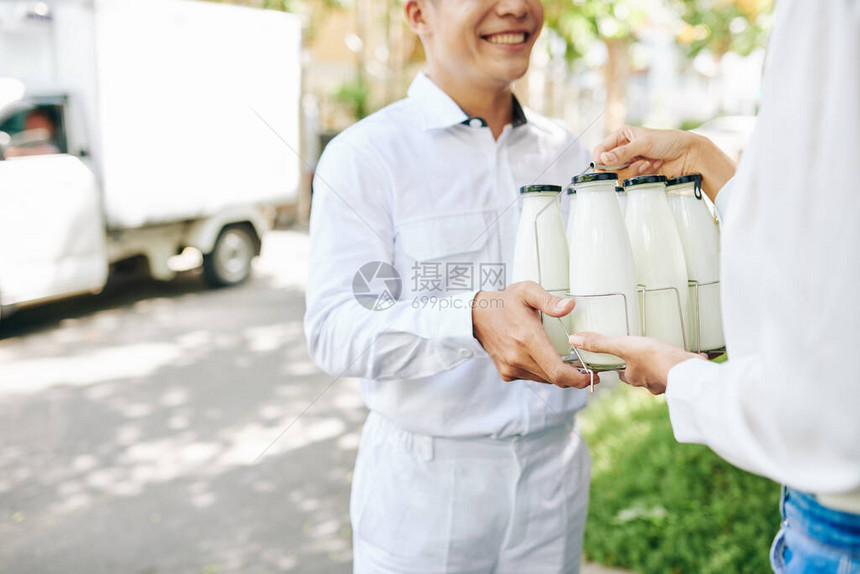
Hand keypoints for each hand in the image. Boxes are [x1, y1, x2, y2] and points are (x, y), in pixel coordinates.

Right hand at [473, 281, 596, 388]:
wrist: (476, 315)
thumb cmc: (505, 301)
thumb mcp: (527, 291)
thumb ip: (549, 300)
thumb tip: (570, 306)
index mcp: (527, 339)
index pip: (557, 371)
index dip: (578, 379)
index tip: (592, 376)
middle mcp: (518, 358)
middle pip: (554, 379)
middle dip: (573, 377)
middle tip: (586, 368)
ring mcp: (511, 368)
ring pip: (544, 380)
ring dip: (557, 374)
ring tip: (567, 362)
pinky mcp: (506, 373)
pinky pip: (532, 377)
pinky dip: (542, 371)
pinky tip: (543, 358)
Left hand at [568, 332, 703, 394]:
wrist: (688, 371)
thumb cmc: (654, 359)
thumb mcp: (624, 346)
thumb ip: (600, 343)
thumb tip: (574, 339)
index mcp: (634, 377)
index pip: (623, 374)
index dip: (621, 367)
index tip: (620, 361)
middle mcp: (651, 383)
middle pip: (643, 375)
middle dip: (644, 366)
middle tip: (645, 354)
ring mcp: (669, 381)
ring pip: (663, 373)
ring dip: (664, 366)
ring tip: (666, 354)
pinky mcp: (687, 376)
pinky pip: (683, 371)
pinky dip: (683, 365)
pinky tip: (690, 357)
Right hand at [593, 126, 734, 201]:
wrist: (689, 155)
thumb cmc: (669, 141)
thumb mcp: (644, 143)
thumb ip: (622, 153)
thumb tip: (603, 159)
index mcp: (622, 136)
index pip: (601, 150)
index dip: (600, 160)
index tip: (603, 167)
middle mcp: (624, 150)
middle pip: (608, 166)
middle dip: (621, 166)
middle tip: (635, 162)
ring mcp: (631, 164)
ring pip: (619, 175)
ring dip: (634, 171)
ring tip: (648, 163)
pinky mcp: (639, 175)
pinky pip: (631, 181)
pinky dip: (642, 175)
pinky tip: (654, 167)